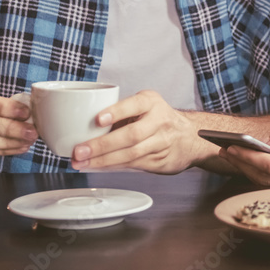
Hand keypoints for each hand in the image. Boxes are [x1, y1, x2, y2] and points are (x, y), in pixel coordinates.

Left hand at [70, 90, 205, 173]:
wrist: (190, 137)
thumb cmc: (158, 119)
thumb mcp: (144, 106)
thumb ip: (121, 112)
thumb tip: (83, 124)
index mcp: (151, 102)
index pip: (134, 105)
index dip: (116, 112)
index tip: (97, 119)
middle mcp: (159, 121)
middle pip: (130, 135)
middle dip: (102, 145)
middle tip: (80, 150)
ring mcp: (162, 143)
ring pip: (131, 154)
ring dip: (103, 161)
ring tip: (83, 162)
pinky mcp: (161, 161)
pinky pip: (133, 165)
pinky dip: (113, 167)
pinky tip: (98, 167)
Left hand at [217, 121, 269, 186]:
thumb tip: (269, 138)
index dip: (248, 157)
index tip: (231, 146)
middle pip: (264, 178)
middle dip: (240, 164)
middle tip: (223, 149)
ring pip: (269, 185)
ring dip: (247, 171)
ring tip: (233, 155)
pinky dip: (261, 175)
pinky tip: (252, 164)